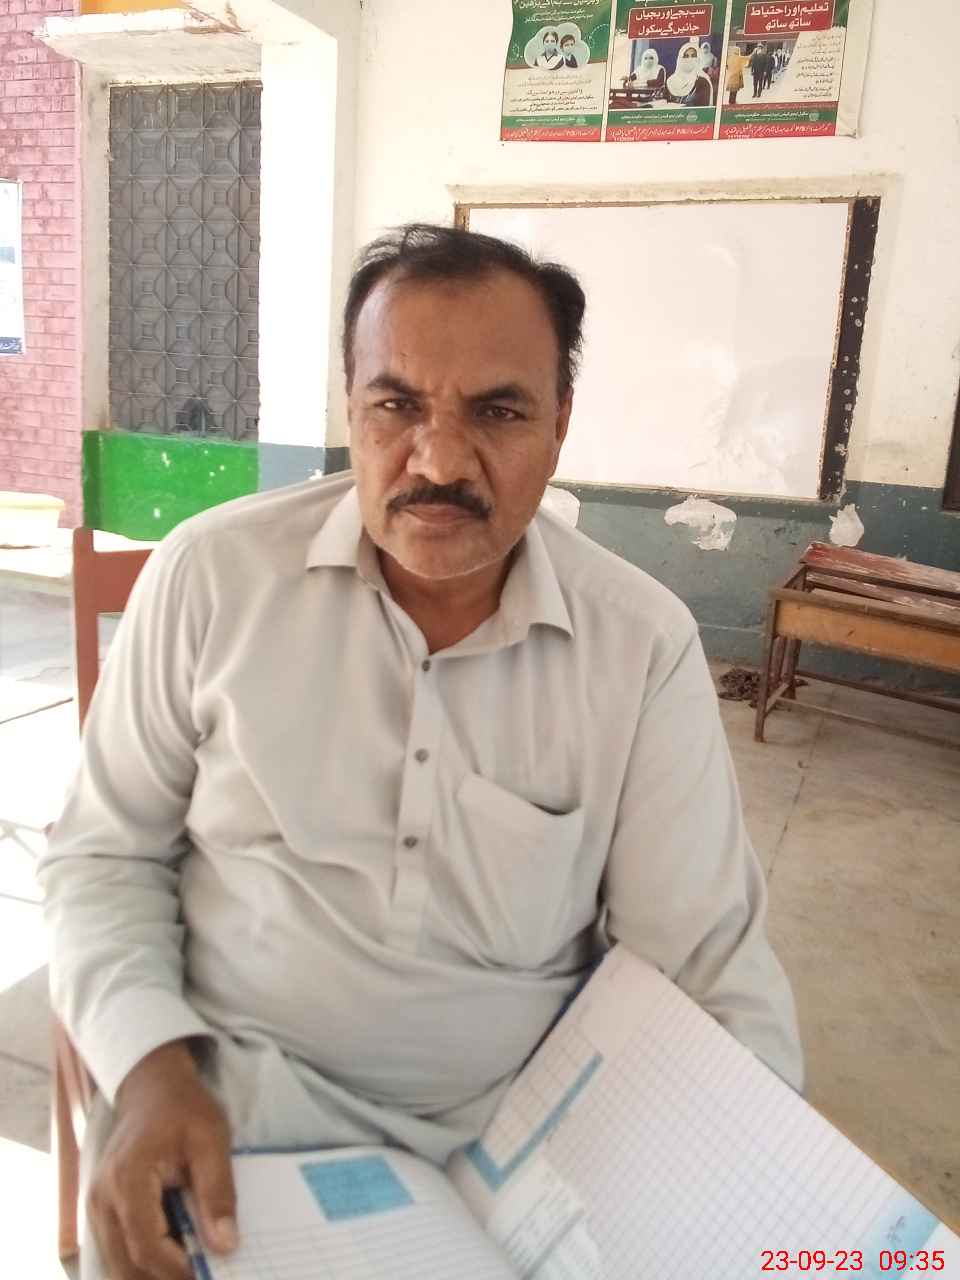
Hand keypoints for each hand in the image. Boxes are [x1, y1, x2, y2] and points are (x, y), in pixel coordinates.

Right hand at [88, 1041, 236, 1278]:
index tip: (208, 1271)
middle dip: (163, 1278)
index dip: (176, 1268)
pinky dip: (143, 1262)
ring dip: (152, 1273)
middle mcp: (101, 1200)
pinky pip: (117, 1250)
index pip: (145, 1244)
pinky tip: (175, 1253)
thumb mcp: (212, 1139)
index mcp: (127, 1179)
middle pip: (125, 1264)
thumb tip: (225, 1245)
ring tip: (191, 1265)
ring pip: (117, 1264)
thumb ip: (217, 1192)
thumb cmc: (184, 1108)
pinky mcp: (101, 1211)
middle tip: (202, 1273)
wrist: (153, 1087)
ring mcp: (96, 1207)